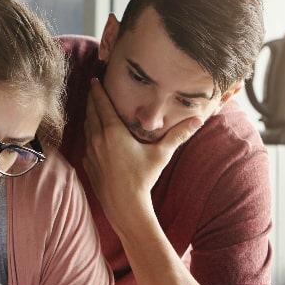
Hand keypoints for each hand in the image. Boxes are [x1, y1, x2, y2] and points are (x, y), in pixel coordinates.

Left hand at [82, 78, 202, 226]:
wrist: (124, 206)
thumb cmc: (143, 179)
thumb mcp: (162, 154)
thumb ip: (178, 135)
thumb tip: (198, 120)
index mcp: (113, 132)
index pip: (102, 104)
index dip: (97, 90)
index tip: (94, 79)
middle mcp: (98, 139)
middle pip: (91, 112)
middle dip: (92, 99)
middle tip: (93, 88)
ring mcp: (90, 152)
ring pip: (86, 127)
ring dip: (89, 115)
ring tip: (93, 108)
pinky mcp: (88, 164)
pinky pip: (86, 143)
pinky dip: (89, 134)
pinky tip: (93, 134)